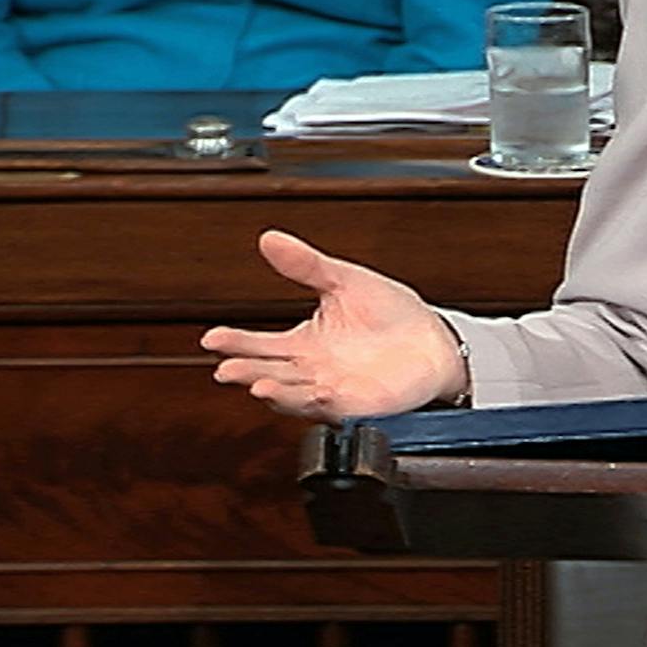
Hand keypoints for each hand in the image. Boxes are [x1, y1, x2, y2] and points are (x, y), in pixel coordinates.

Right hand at [200, 230, 464, 420]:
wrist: (433, 339)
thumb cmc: (391, 313)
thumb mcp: (344, 281)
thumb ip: (306, 265)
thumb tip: (270, 239)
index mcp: (304, 343)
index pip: (260, 344)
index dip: (234, 342)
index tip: (212, 337)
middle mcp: (312, 371)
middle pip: (269, 373)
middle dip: (246, 371)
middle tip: (226, 368)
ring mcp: (333, 390)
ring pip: (294, 395)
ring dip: (276, 392)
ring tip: (258, 385)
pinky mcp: (358, 405)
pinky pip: (333, 407)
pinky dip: (318, 402)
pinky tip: (310, 392)